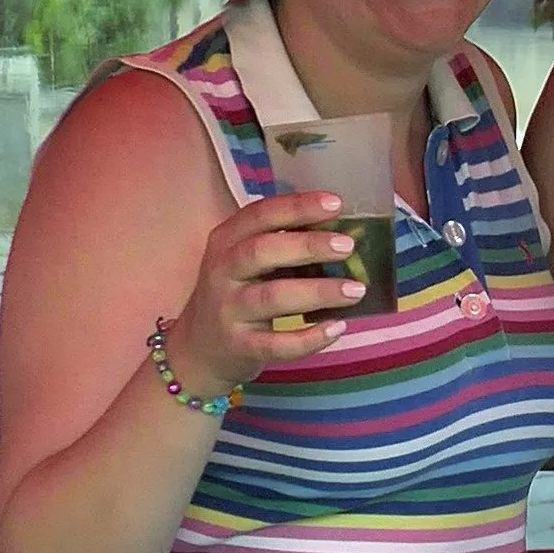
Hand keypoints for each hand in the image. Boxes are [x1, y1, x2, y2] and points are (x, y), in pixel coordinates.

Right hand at [164, 192, 368, 395]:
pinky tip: (338, 327)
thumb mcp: (246, 259)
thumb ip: (283, 240)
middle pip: (262, 252)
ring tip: (356, 290)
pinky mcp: (239, 346)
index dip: (298, 207)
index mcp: (227, 241)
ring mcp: (229, 311)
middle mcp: (223, 272)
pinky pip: (276, 344)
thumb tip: (342, 228)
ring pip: (272, 297)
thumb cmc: (237, 291)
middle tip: (348, 246)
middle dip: (307, 246)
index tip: (335, 203)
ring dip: (318, 292)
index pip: (260, 215)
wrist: (197, 349)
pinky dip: (308, 338)